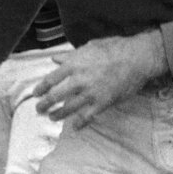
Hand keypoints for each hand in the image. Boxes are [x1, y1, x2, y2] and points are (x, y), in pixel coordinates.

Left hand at [33, 31, 167, 130]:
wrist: (137, 58)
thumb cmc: (114, 48)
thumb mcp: (90, 47)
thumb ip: (71, 55)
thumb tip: (55, 59)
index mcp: (74, 63)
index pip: (51, 79)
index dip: (41, 87)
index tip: (35, 93)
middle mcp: (79, 79)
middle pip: (55, 96)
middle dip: (44, 104)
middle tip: (39, 109)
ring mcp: (90, 92)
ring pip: (68, 109)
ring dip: (58, 115)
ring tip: (52, 117)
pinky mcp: (102, 103)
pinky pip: (87, 117)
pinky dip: (79, 123)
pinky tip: (75, 127)